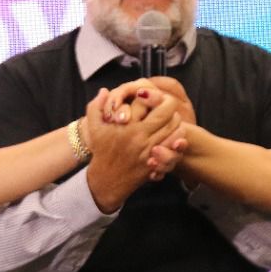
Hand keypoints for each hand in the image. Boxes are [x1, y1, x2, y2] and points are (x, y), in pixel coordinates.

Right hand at [84, 91, 182, 210]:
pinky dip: (176, 139)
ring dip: (175, 122)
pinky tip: (171, 134)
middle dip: (170, 107)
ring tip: (169, 118)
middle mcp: (142, 138)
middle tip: (166, 105)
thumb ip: (96, 106)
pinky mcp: (156, 163)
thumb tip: (104, 91)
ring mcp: (150, 151)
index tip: (153, 97)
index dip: (159, 97)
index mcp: (130, 127)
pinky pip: (174, 147)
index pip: (156, 106)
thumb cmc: (101, 151)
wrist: (106, 180)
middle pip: (169, 116)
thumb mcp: (94, 127)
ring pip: (175, 131)